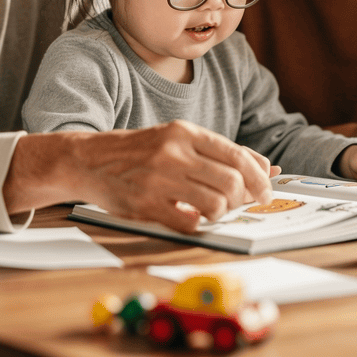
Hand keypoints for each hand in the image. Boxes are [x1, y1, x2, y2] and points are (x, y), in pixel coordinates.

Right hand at [70, 120, 274, 232]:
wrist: (89, 160)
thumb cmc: (139, 152)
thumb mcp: (178, 140)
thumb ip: (219, 151)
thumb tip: (267, 168)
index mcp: (185, 132)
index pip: (238, 156)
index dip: (260, 178)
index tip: (266, 191)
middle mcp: (174, 152)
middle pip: (232, 182)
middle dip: (244, 199)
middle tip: (240, 204)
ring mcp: (159, 179)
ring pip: (216, 204)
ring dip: (221, 213)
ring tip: (212, 210)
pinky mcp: (146, 204)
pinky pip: (191, 222)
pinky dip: (198, 224)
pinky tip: (189, 216)